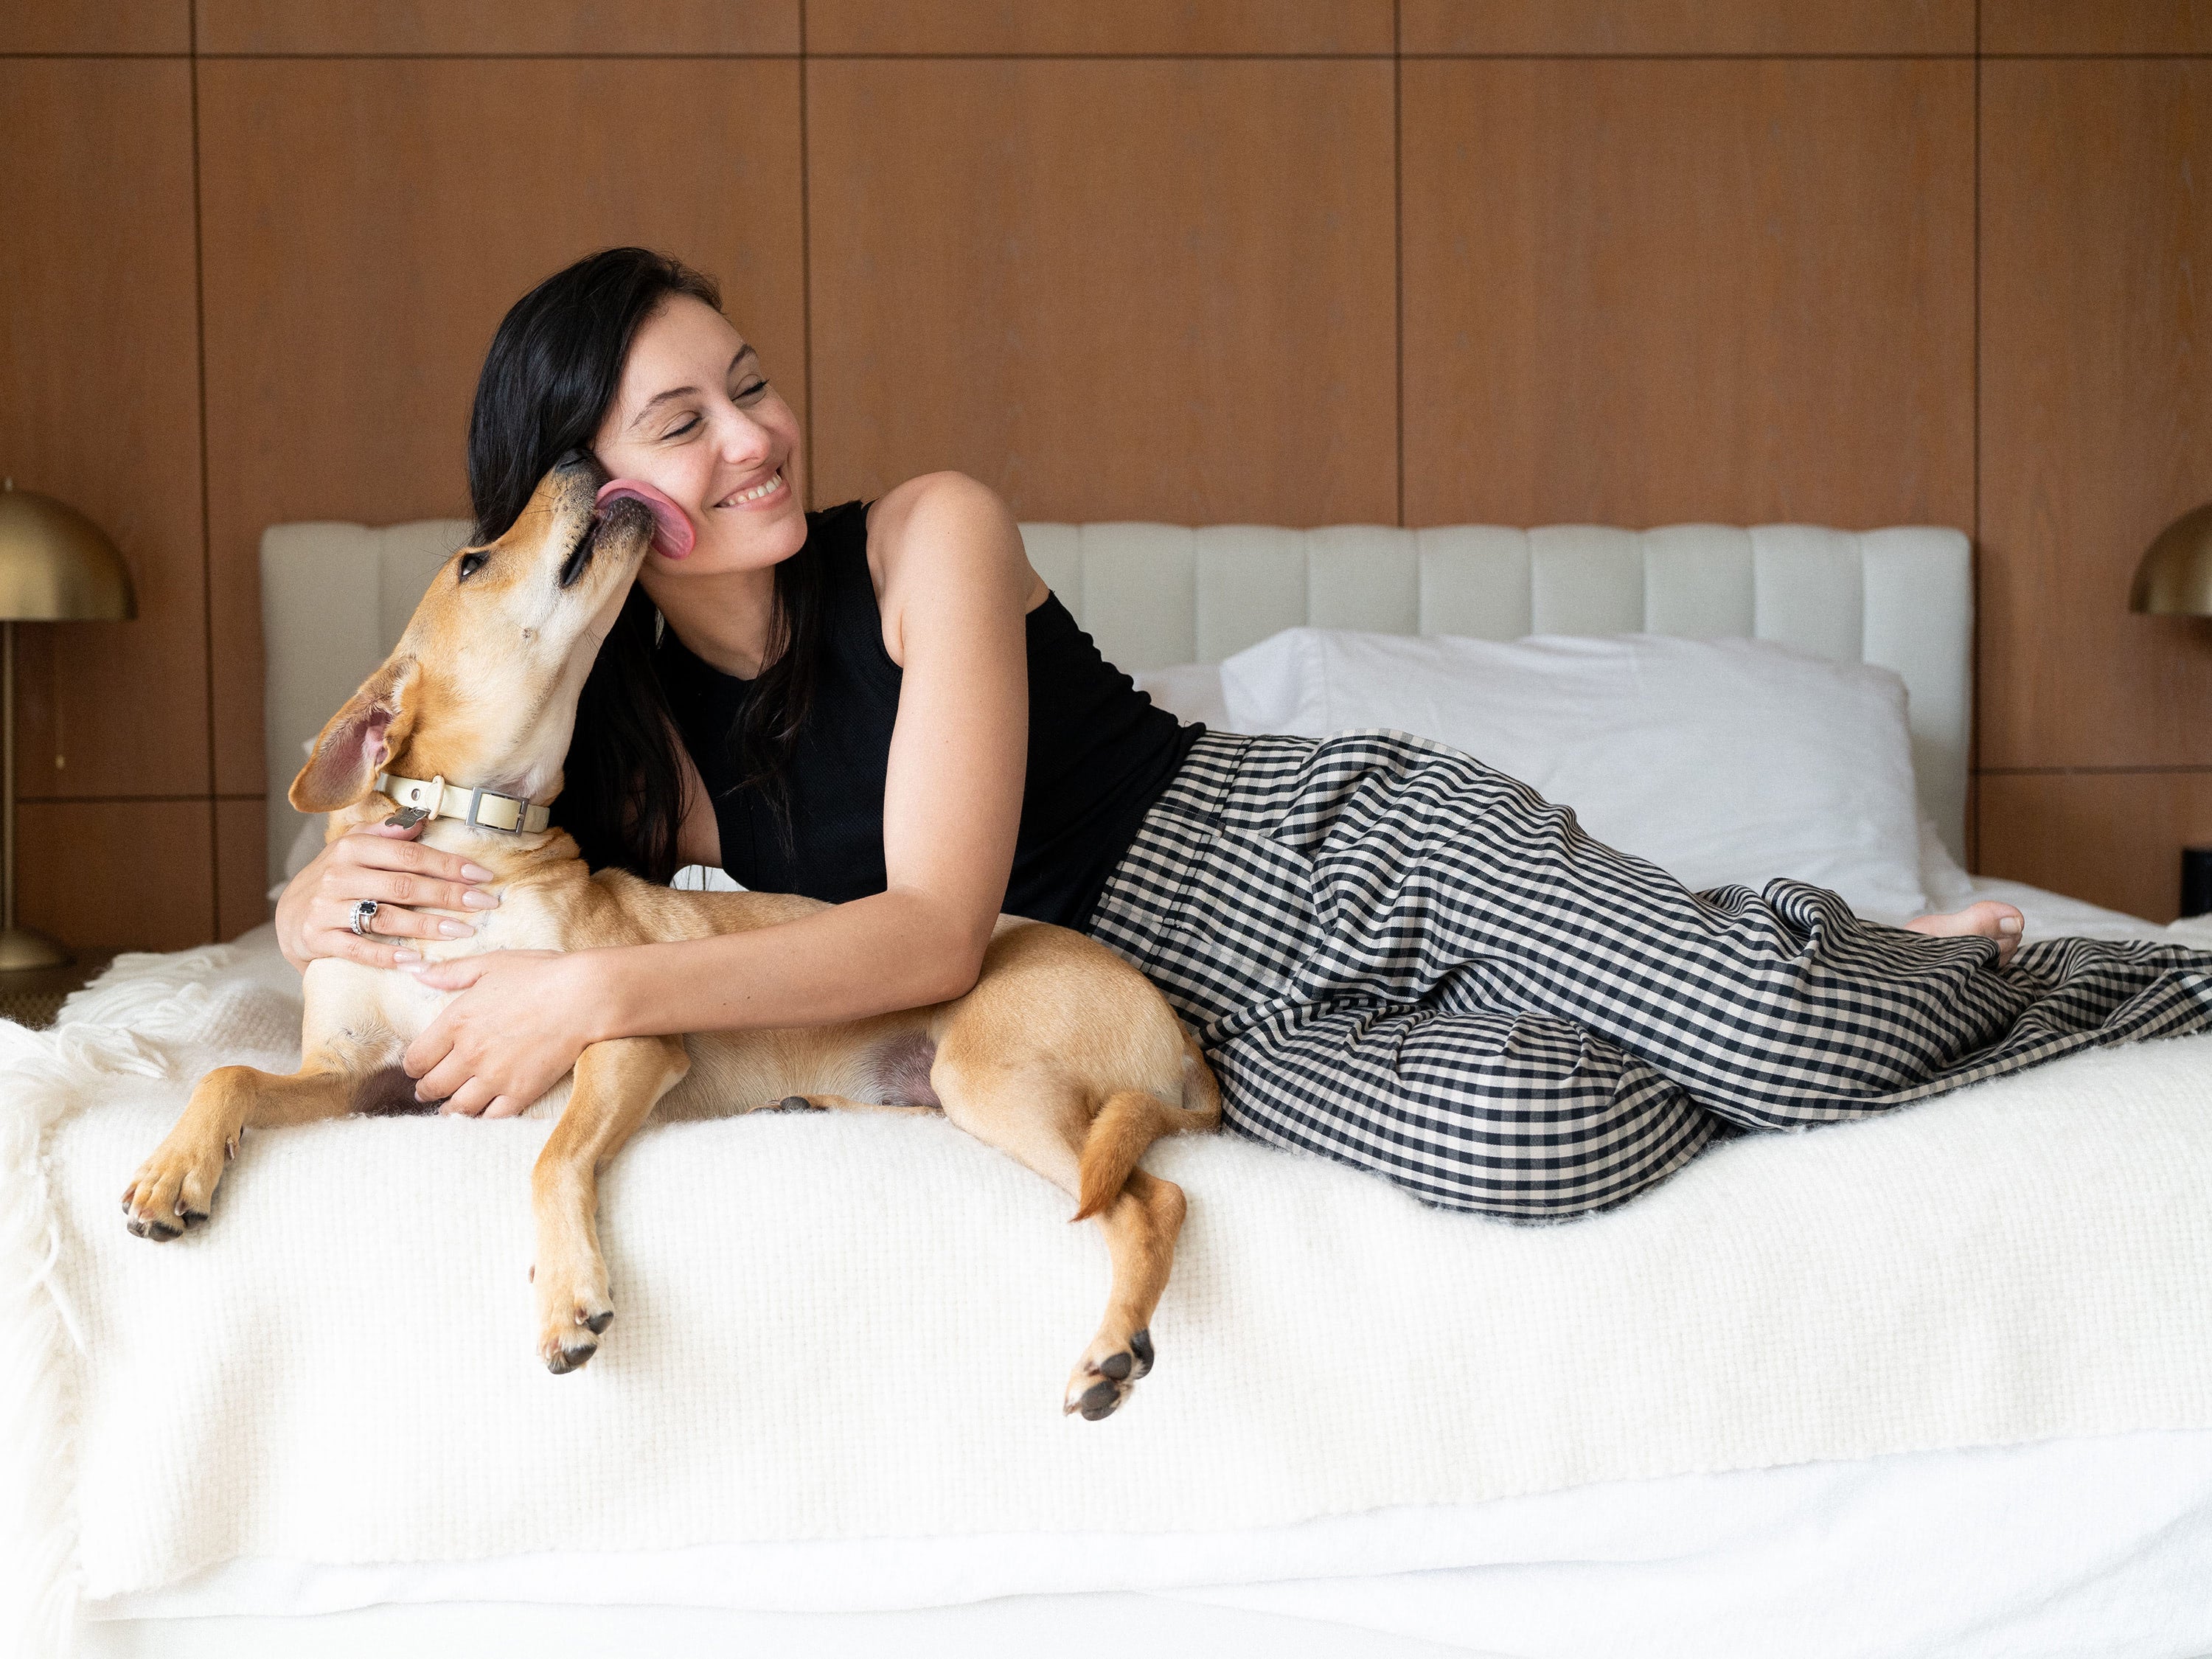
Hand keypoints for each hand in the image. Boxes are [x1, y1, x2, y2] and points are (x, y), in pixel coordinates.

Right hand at [274, 818, 499, 973]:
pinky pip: (358, 949)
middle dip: (449, 896)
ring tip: (463, 932)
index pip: (409, 855)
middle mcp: (338, 876)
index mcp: (352, 848)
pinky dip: (388, 956)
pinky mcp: (317, 938)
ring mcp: (326, 908)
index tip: (483, 876)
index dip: (449, 865)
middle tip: (484, 905)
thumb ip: (385, 833)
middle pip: (403, 886)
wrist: (289, 916)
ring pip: (385, 918)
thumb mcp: (354, 848)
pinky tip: (416, 961)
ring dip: (428, 927)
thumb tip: (421, 821)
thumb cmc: (336, 879)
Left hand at [402, 950, 603, 1117]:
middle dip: (427, 1090)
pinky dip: (482, 1118)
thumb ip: (452, 972)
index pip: (416, 1059)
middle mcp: (469, 1054)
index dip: (414, 1066)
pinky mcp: (520, 1093)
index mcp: (456, 1021)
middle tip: (429, 1091)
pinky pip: (490, 1118)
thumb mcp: (493, 964)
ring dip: (450, 1109)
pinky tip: (482, 1113)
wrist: (585, 997)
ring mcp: (495, 1077)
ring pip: (457, 1108)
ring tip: (451, 1108)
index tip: (419, 1067)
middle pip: (432, 1087)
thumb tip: (419, 973)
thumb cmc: (541, 975)